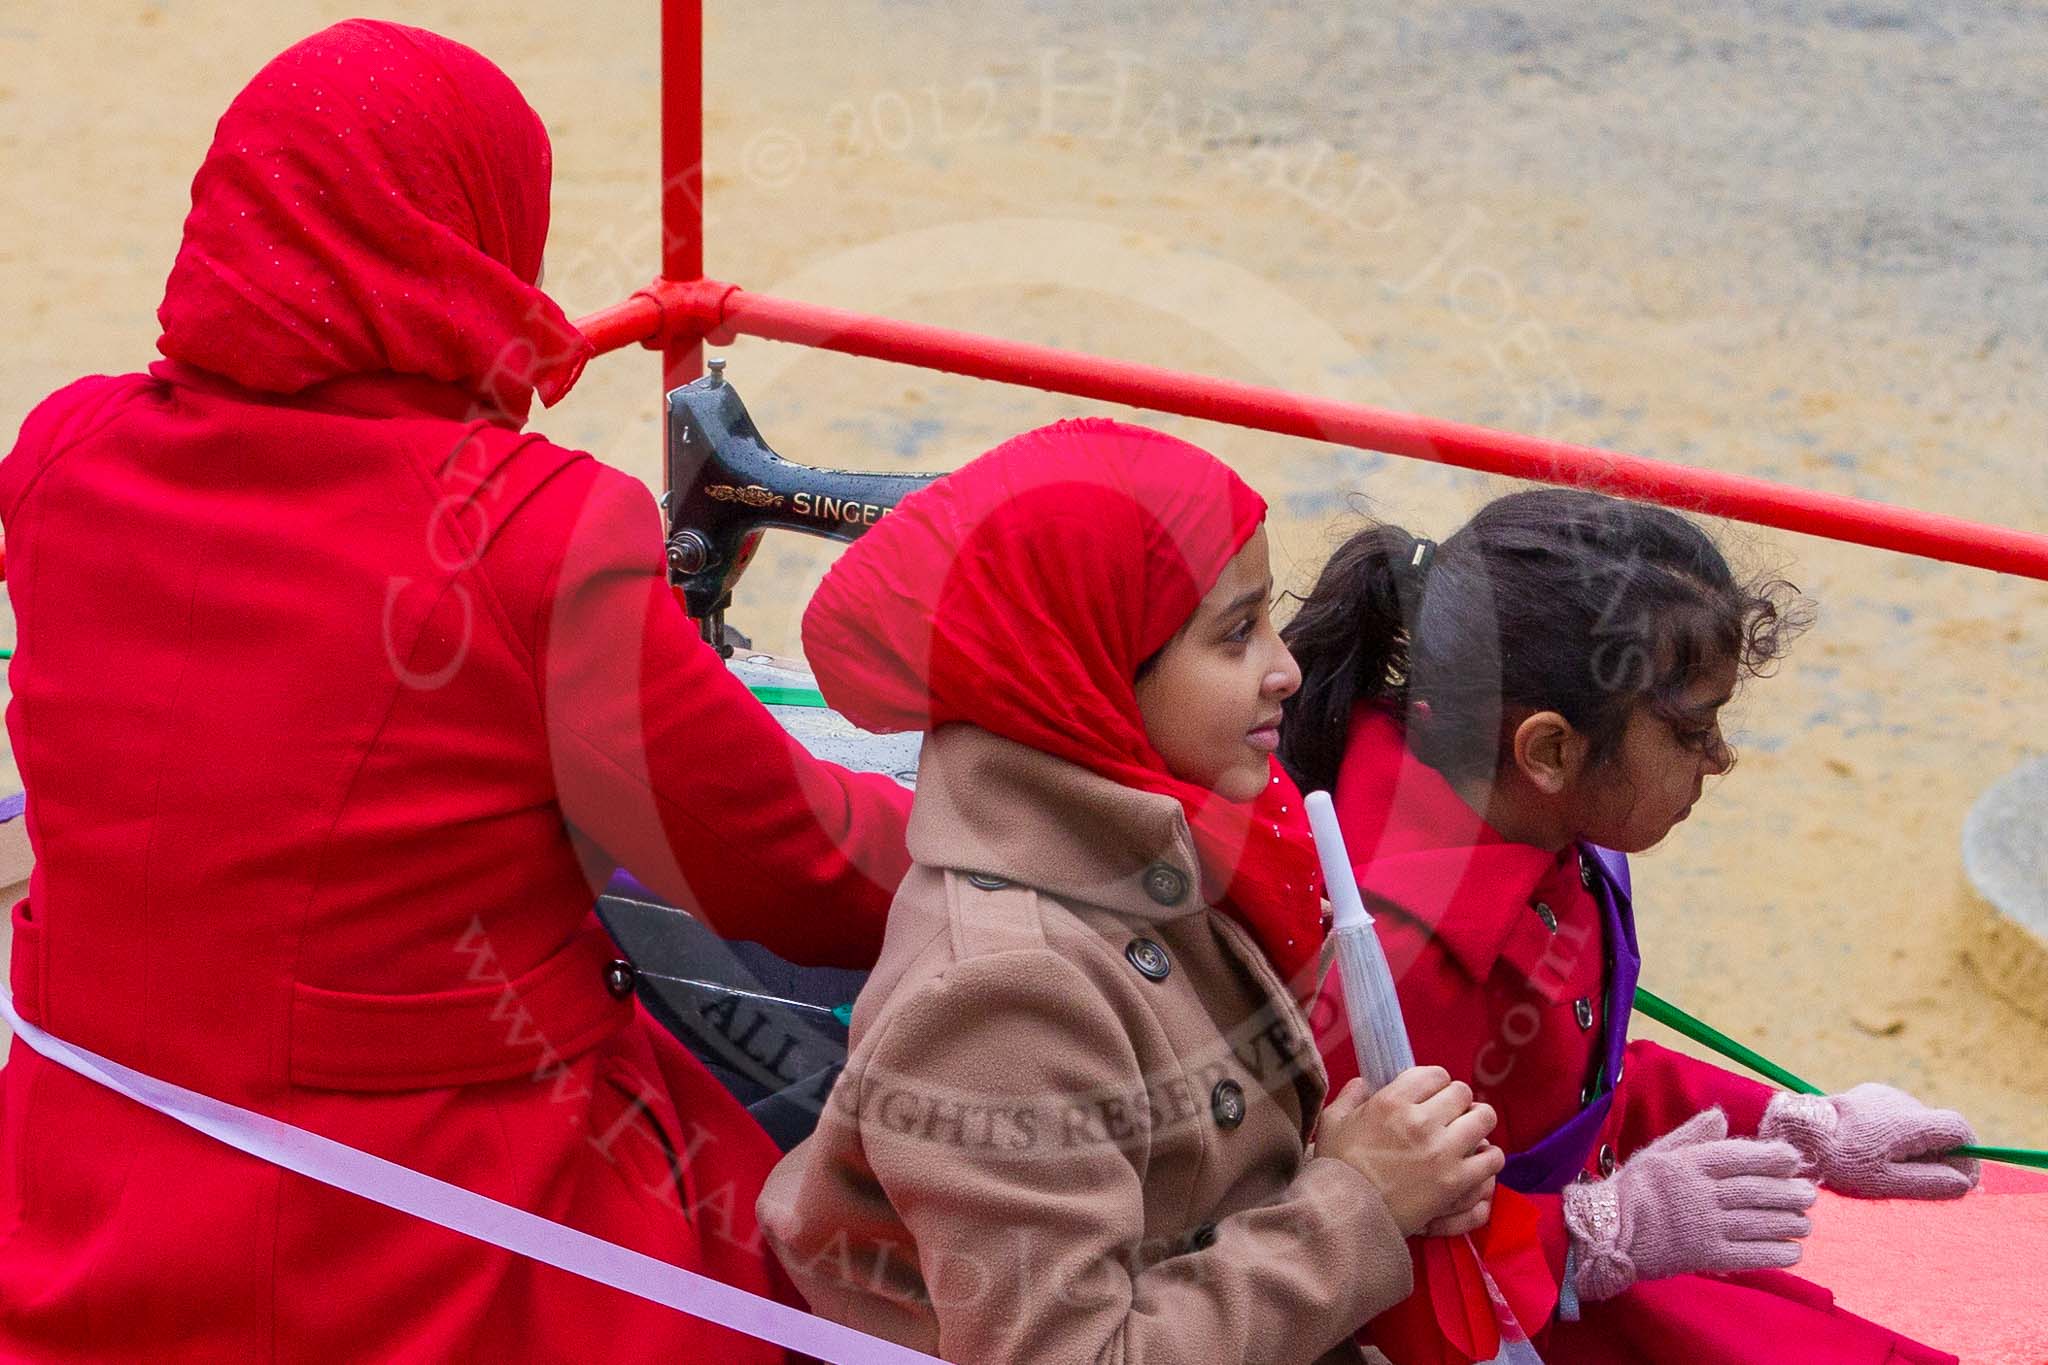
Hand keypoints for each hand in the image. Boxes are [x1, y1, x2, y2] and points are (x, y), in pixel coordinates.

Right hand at [1320, 1068, 1503, 1236]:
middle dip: (1458, 1101)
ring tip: (1468, 1134)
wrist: (1348, 1215)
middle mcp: (1422, 1121)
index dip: (1435, 1083)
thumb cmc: (1337, 1168)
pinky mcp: (1456, 1181)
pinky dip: (1488, 1156)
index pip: (1435, 1074)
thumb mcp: (1333, 1122)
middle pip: (1463, 1093)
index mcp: (1392, 1102)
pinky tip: (1477, 1160)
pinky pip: (1492, 1158)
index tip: (1432, 1095)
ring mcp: (1443, 1152)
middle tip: (1451, 1115)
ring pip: (1485, 1118)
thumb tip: (1366, 1083)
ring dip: (1478, 1123)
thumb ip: (1351, 1095)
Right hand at [1562, 1108, 1816, 1302]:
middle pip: (1755, 1191)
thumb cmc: (1635, 1189)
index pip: (1739, 1157)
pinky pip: (1749, 1254)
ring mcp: (1705, 1225)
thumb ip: (1692, 1135)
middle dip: (1788, 1192)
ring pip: (1758, 1222)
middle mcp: (1701, 1193)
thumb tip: (1721, 1116)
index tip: (1793, 1158)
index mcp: (1690, 1164)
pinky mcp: (1706, 1255)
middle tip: (1810, 1193)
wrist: (1609, 1231)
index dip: (1771, 1157)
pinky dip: (1775, 1253)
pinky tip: (1793, 1251)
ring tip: (1806, 1223)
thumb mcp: (1658, 1152)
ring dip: (1788, 1223)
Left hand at [1759, 1083, 1978, 1200]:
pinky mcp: (1870, 1094)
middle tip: (1921, 1180)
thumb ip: (1928, 1182)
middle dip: (1941, 1155)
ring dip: (1918, 1145)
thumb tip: (1964, 1183)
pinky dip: (1898, 1134)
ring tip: (1889, 1166)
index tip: (1960, 1178)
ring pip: (1919, 1123)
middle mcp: (1901, 1101)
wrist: (1796, 1131)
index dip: (1967, 1154)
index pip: (1960, 1128)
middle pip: (1940, 1127)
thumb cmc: (1839, 1161)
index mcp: (1908, 1122)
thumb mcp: (1885, 1181)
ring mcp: (1885, 1094)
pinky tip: (1874, 1149)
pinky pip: (1899, 1116)